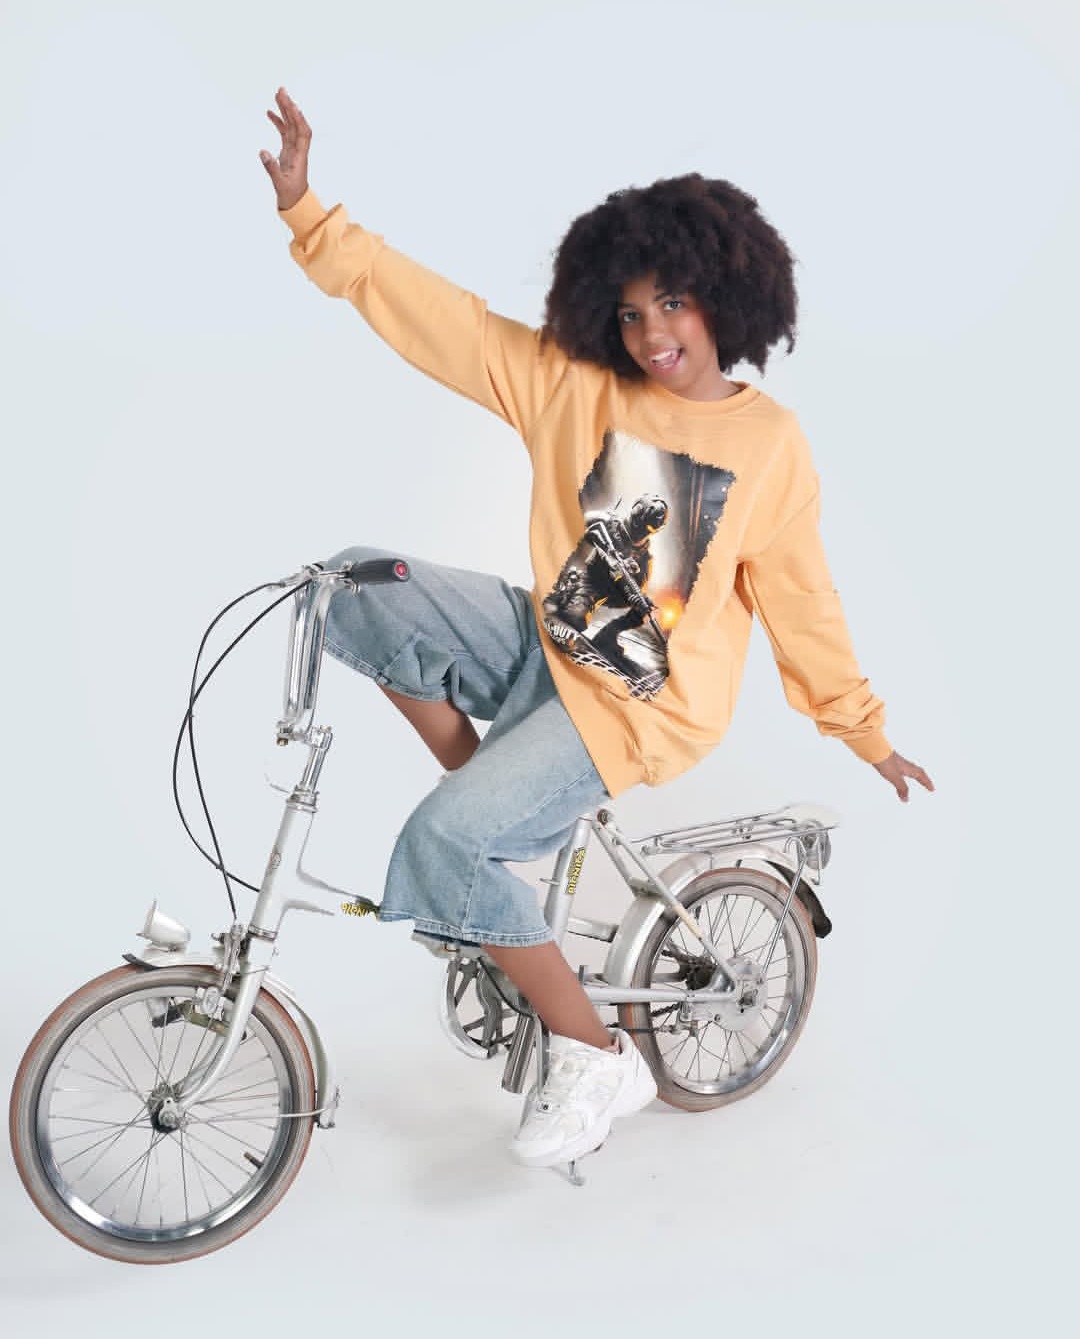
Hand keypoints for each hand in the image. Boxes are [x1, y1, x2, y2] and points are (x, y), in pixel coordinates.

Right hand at [259, 87, 310, 211]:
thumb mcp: (280, 184)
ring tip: (277, 94)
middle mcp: (298, 150)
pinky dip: (278, 122)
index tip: (291, 105)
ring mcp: (293, 150)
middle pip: (296, 124)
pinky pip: (284, 132)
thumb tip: (263, 152)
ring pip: (290, 126)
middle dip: (290, 107)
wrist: (295, 204)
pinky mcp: (287, 151)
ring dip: (285, 110)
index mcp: (300, 157)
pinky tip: (270, 112)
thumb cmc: (291, 196)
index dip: (298, 119)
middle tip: (281, 90)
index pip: (302, 133)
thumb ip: (272, 168)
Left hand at [873, 750, 934, 802]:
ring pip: (911, 769)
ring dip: (916, 775)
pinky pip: (904, 767)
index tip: (932, 789)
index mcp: (910, 768)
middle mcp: (906, 764)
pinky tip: (901, 772)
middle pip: (918, 772)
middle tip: (927, 784)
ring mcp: (899, 762)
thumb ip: (901, 788)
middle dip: (924, 779)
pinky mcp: (892, 761)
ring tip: (918, 778)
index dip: (927, 783)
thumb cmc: (886, 762)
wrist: (875, 750)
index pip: (921, 776)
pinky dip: (906, 772)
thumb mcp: (895, 778)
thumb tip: (906, 799)